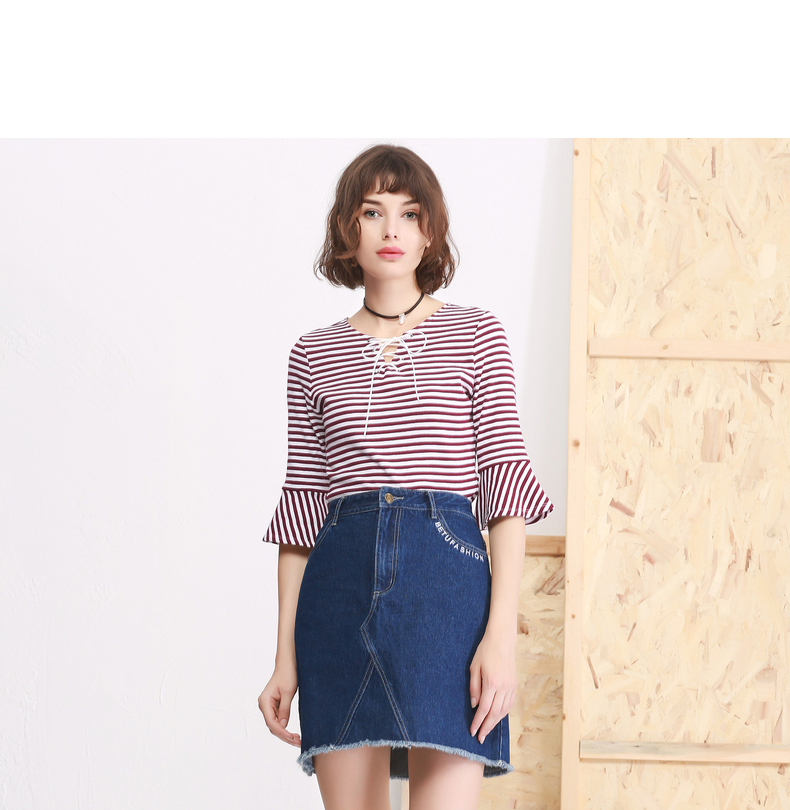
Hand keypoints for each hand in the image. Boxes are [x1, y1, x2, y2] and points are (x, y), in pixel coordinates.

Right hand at [258, 663, 300, 746]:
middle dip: (284, 735)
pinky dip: (284, 727)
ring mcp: (268, 706)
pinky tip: (292, 733)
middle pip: (272, 726)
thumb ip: (284, 709)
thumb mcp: (288, 692)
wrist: (288, 663)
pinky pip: (278, 719)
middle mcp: (264, 705)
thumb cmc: (288, 674)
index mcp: (264, 701)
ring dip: (285, 733)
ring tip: (297, 740)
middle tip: (298, 742)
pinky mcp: (273, 706)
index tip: (293, 738)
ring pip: (275, 724)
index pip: (272, 722)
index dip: (282, 732)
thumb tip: (283, 726)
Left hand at [469, 629, 516, 743]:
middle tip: (480, 737)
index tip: (472, 731)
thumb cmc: (485, 651)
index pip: (484, 709)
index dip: (478, 722)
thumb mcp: (474, 667)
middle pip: (494, 714)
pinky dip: (503, 714)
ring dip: (495, 723)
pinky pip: (509, 704)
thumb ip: (474, 688)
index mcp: (492, 683)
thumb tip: (474, 706)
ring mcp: (511, 687)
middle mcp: (503, 687)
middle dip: (486, 727)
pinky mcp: (515, 685)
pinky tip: (497, 718)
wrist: (502, 640)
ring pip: (503, 711)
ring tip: (487, 730)